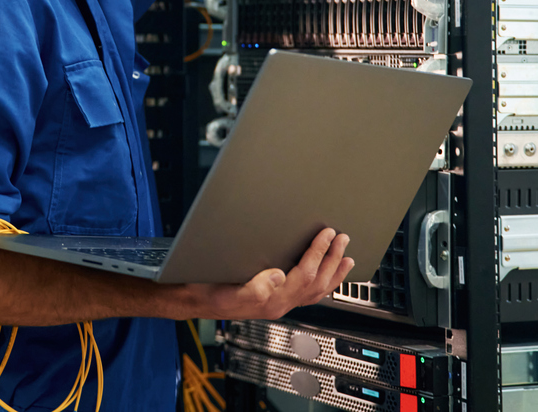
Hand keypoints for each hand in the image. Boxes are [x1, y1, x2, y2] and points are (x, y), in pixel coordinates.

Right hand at [175, 228, 354, 320]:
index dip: (318, 253)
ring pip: (316, 291)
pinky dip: (323, 282)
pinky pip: (308, 294)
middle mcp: (279, 304)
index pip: (303, 274)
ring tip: (345, 257)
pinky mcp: (275, 300)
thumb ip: (253, 287)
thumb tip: (278, 276)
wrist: (192, 300)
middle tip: (343, 238)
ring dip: (333, 272)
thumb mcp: (225, 290)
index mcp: (271, 300)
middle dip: (332, 260)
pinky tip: (324, 273)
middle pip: (316, 283)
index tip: (327, 233)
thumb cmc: (206, 290)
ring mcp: (279, 303)